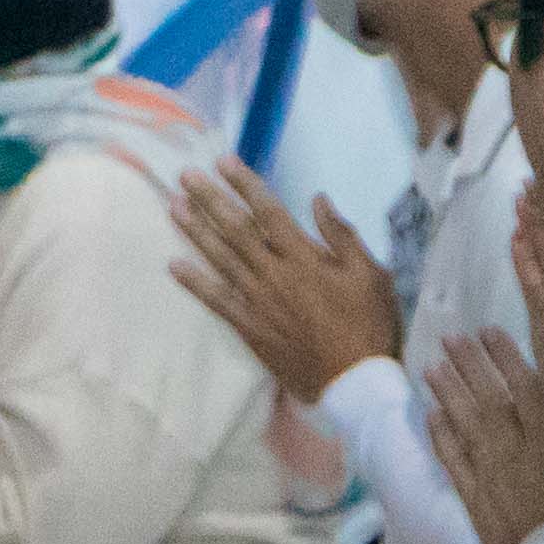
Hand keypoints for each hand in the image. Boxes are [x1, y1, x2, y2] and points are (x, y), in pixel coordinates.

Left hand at [167, 167, 407, 406]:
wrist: (356, 381)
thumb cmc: (369, 324)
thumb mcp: (370, 274)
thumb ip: (342, 235)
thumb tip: (318, 199)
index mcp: (305, 258)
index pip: (268, 211)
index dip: (245, 184)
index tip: (223, 161)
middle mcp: (275, 274)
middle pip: (236, 229)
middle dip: (209, 199)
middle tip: (185, 176)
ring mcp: (259, 301)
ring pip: (220, 258)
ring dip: (196, 231)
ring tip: (173, 207)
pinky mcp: (250, 327)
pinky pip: (217, 300)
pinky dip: (194, 282)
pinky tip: (173, 265)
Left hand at [424, 322, 543, 543]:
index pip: (523, 388)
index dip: (505, 358)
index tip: (488, 332)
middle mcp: (518, 454)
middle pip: (489, 399)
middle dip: (469, 366)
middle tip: (450, 338)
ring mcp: (494, 477)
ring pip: (465, 425)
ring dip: (448, 393)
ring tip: (431, 366)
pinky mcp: (478, 502)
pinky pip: (454, 462)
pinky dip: (442, 436)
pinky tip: (432, 415)